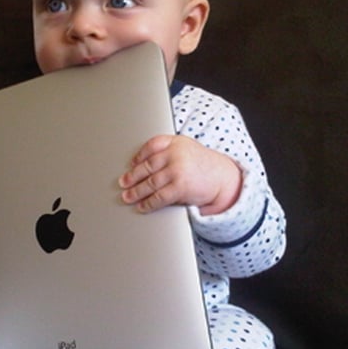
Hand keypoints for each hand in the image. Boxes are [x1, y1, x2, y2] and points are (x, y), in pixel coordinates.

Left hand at [118, 134, 241, 214]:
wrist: (224, 178)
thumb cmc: (203, 165)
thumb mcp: (187, 149)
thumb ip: (168, 151)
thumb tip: (142, 165)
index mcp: (176, 142)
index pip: (152, 146)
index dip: (139, 155)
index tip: (131, 164)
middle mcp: (176, 154)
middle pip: (147, 165)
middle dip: (133, 176)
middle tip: (123, 183)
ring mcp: (178, 170)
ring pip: (150, 182)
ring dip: (136, 192)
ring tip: (128, 197)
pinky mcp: (180, 187)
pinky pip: (159, 197)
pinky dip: (148, 203)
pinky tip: (142, 206)